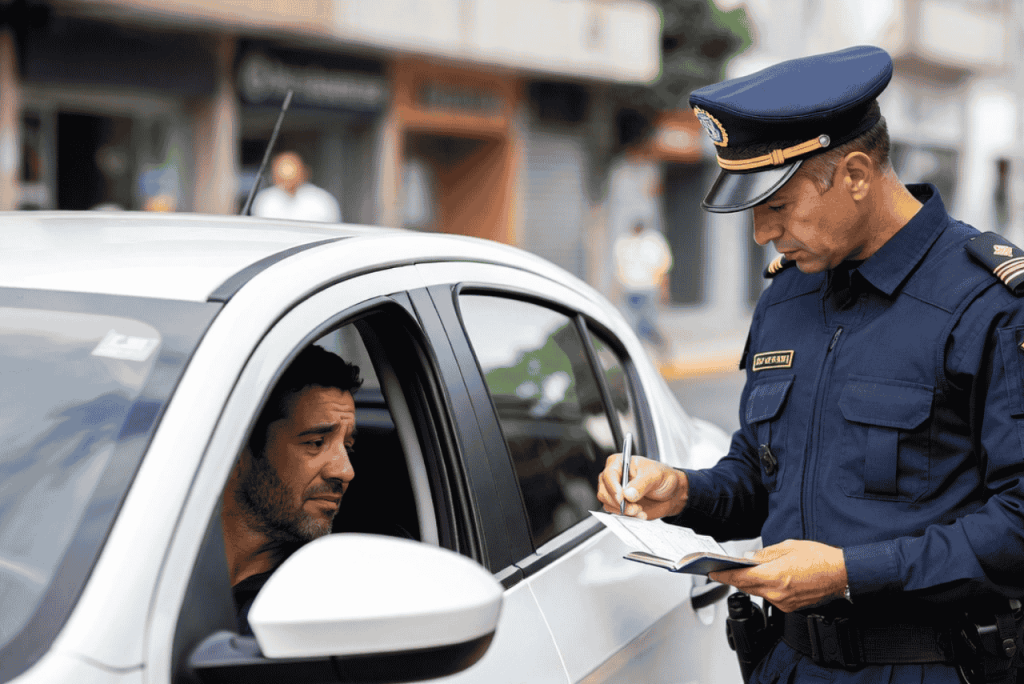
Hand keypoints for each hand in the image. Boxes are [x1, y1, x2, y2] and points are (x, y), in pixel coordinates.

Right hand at [596, 454, 687, 519]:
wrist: (671, 493)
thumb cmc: (663, 477)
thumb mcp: (655, 475)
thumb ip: (641, 483)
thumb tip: (627, 494)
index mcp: (619, 463)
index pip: (608, 475)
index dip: (613, 488)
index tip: (622, 498)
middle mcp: (615, 477)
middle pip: (604, 492)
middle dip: (619, 503)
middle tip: (635, 507)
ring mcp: (616, 492)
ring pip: (608, 504)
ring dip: (623, 511)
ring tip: (639, 510)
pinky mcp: (620, 505)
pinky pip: (615, 513)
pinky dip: (627, 516)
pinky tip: (639, 514)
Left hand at [708, 539, 846, 612]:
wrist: (842, 574)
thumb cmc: (819, 558)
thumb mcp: (788, 547)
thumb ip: (764, 554)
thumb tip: (749, 558)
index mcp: (774, 576)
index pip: (740, 578)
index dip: (723, 576)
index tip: (713, 572)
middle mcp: (777, 593)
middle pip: (747, 587)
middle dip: (735, 578)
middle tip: (725, 569)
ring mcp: (784, 602)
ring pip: (758, 593)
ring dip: (752, 583)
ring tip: (748, 571)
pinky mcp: (790, 607)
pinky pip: (771, 597)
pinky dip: (766, 588)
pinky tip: (769, 578)